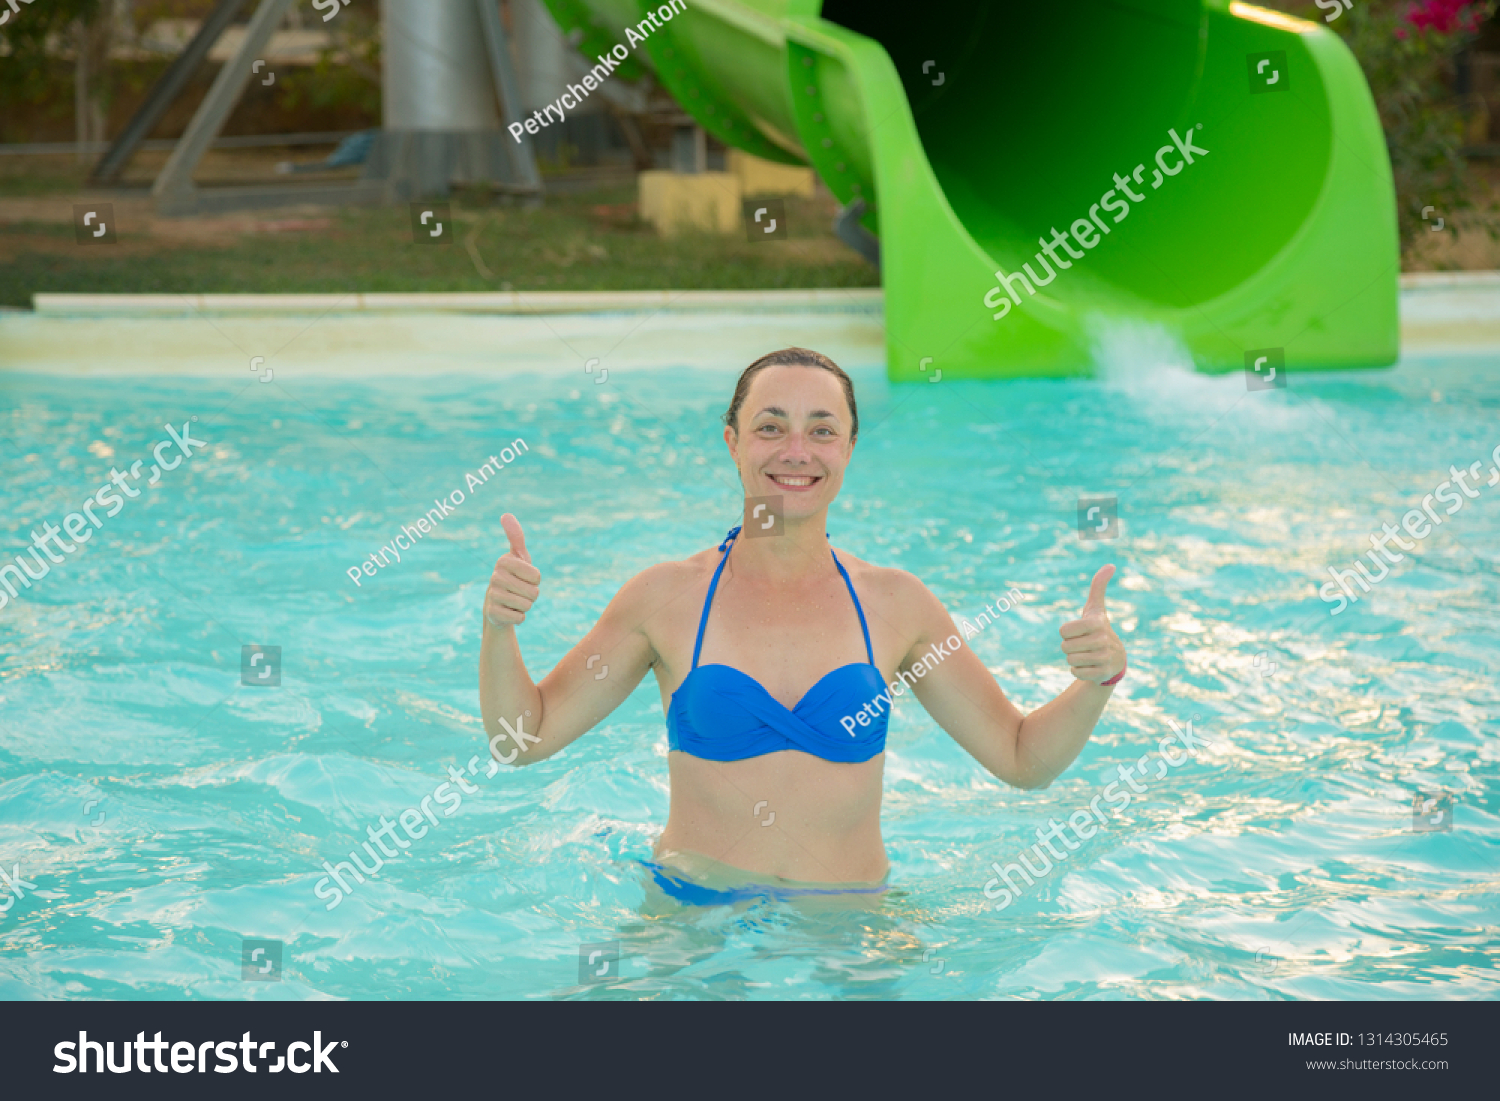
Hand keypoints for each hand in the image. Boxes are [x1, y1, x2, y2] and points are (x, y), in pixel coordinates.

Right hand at [484, 513, 540, 626]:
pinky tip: (509, 611)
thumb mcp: (518, 557)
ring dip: (526, 606)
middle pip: (534, 592)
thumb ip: (516, 536)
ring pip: (527, 605)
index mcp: (503, 561)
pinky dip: (519, 617)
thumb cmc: (514, 577)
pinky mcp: (492, 613)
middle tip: (519, 591)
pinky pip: (520, 618)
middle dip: (531, 595)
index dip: (536, 580)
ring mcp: (492, 595)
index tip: (525, 578)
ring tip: (514, 600)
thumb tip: (506, 514)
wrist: (498, 605)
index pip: (537, 576)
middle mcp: (495, 577)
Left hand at [1060, 564, 1125, 684]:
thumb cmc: (1098, 629)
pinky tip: (1090, 666)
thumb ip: (1098, 586)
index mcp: (1097, 623)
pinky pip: (1076, 673)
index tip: (1079, 631)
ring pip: (1070, 660)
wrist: (1114, 658)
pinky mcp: (1102, 673)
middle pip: (1065, 647)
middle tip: (1083, 645)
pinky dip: (1078, 671)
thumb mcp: (1096, 608)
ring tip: (1087, 655)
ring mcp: (1104, 658)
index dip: (1067, 632)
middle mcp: (1103, 640)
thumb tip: (1110, 565)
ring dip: (1074, 659)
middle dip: (1070, 647)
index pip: (1063, 630)